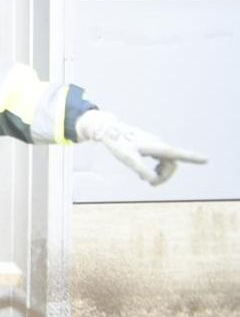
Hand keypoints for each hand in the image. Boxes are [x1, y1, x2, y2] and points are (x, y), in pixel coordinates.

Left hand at [76, 110, 207, 186]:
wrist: (110, 131)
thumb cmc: (119, 144)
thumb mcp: (128, 160)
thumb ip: (141, 170)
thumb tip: (154, 180)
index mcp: (157, 147)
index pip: (178, 154)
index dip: (193, 158)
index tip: (206, 160)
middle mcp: (160, 145)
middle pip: (172, 164)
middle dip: (165, 176)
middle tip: (150, 185)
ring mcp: (156, 145)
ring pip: (167, 163)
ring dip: (160, 173)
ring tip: (147, 181)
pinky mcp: (151, 146)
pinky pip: (161, 160)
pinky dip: (156, 169)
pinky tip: (146, 175)